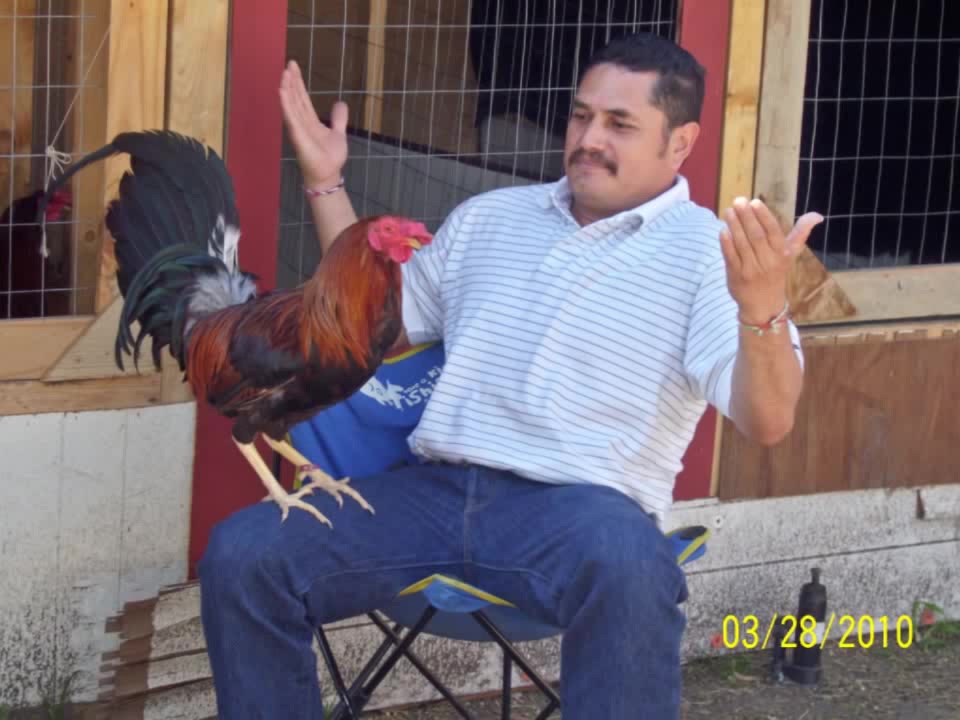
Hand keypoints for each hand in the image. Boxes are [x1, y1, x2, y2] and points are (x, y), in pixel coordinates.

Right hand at [279, 60, 348, 188]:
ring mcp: (298, 128)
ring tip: (285, 73)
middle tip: (289, 63)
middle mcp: (301, 122)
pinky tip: (281, 90)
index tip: (294, 67)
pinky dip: (285, 103)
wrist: (328, 174)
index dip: (298, 83)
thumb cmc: (330, 158)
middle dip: (292, 80)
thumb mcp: (338, 133)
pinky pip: (290, 116)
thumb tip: (341, 103)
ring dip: (287, 88)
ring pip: (290, 104)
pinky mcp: (297, 135)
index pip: (302, 98)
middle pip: (295, 97)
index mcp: (310, 121)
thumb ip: (338, 119)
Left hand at [719, 197, 823, 323]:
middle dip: (746, 217)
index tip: (754, 202)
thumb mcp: (790, 255)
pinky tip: (723, 230)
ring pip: (742, 244)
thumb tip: (817, 216)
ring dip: (734, 226)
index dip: (763, 216)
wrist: (763, 305)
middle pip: (756, 236)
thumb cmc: (776, 273)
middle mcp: (767, 262)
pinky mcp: (736, 276)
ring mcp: (751, 270)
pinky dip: (726, 243)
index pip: (773, 232)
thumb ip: (800, 233)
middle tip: (738, 201)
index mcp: (781, 255)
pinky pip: (730, 257)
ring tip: (728, 211)